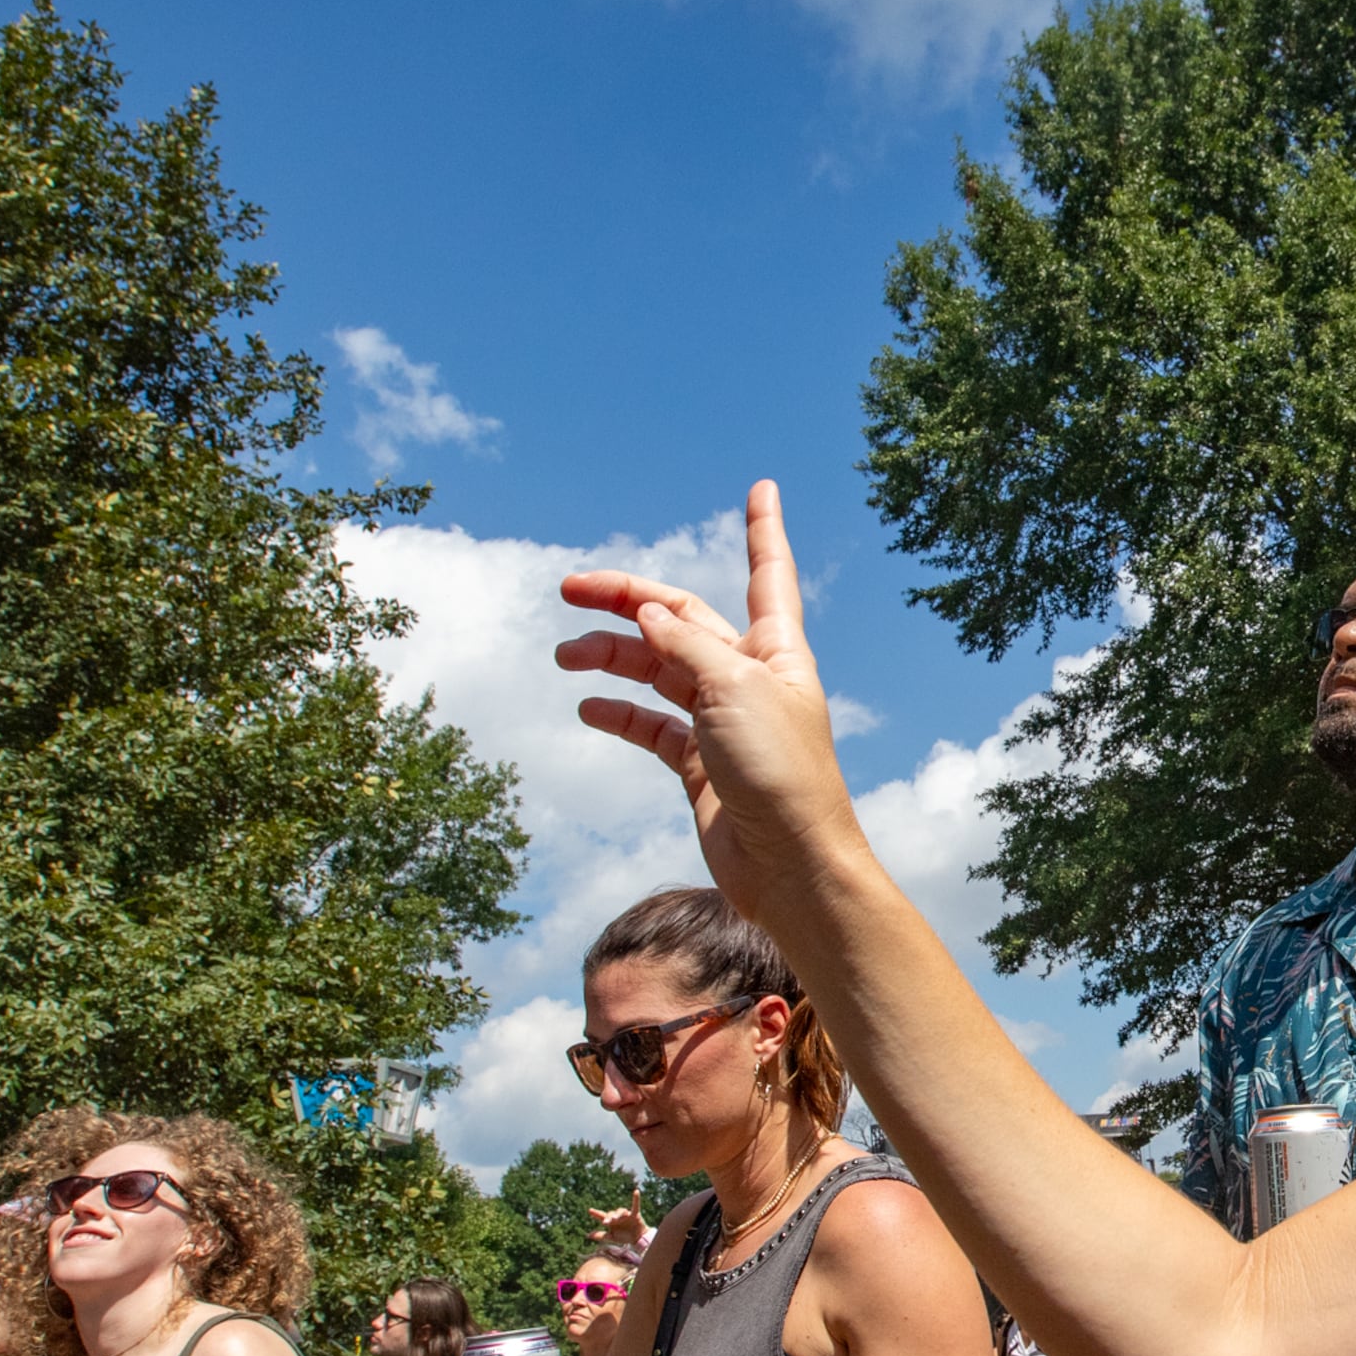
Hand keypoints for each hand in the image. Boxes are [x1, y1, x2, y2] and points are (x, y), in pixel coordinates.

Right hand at [556, 479, 869, 936]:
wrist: (790, 866)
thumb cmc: (780, 774)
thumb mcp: (733, 690)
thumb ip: (687, 645)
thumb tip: (649, 613)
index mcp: (774, 651)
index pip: (767, 573)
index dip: (762, 529)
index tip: (764, 489)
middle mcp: (750, 679)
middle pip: (683, 620)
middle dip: (628, 599)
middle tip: (570, 588)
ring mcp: (724, 722)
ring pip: (659, 670)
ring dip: (613, 657)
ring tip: (565, 655)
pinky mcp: (702, 767)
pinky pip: (653, 727)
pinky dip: (621, 713)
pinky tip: (588, 707)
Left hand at [591, 1201, 650, 1257]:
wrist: (637, 1239)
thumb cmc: (623, 1237)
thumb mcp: (612, 1237)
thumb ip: (601, 1236)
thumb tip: (588, 1235)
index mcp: (611, 1222)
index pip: (602, 1216)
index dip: (596, 1213)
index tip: (590, 1210)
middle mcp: (617, 1216)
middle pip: (611, 1214)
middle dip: (608, 1218)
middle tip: (605, 1222)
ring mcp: (626, 1215)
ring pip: (621, 1211)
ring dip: (618, 1214)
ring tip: (615, 1218)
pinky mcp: (635, 1214)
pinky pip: (635, 1205)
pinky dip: (636, 1199)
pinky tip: (636, 1191)